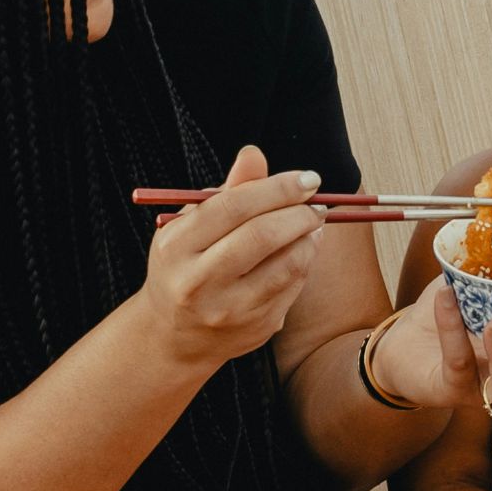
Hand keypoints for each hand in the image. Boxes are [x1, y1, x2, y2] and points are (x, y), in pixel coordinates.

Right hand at [133, 146, 326, 370]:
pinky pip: (293, 287)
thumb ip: (227, 191)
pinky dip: (305, 262)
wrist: (173, 336)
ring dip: (310, 238)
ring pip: (287, 265)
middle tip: (318, 202)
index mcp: (176, 247)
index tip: (308, 179)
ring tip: (313, 223)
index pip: (234, 207)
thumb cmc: (186, 265)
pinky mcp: (255, 328)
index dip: (277, 188)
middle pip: (262, 236)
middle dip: (300, 212)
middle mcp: (197, 282)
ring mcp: (228, 310)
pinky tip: (303, 249)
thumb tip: (254, 154)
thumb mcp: (191, 227)